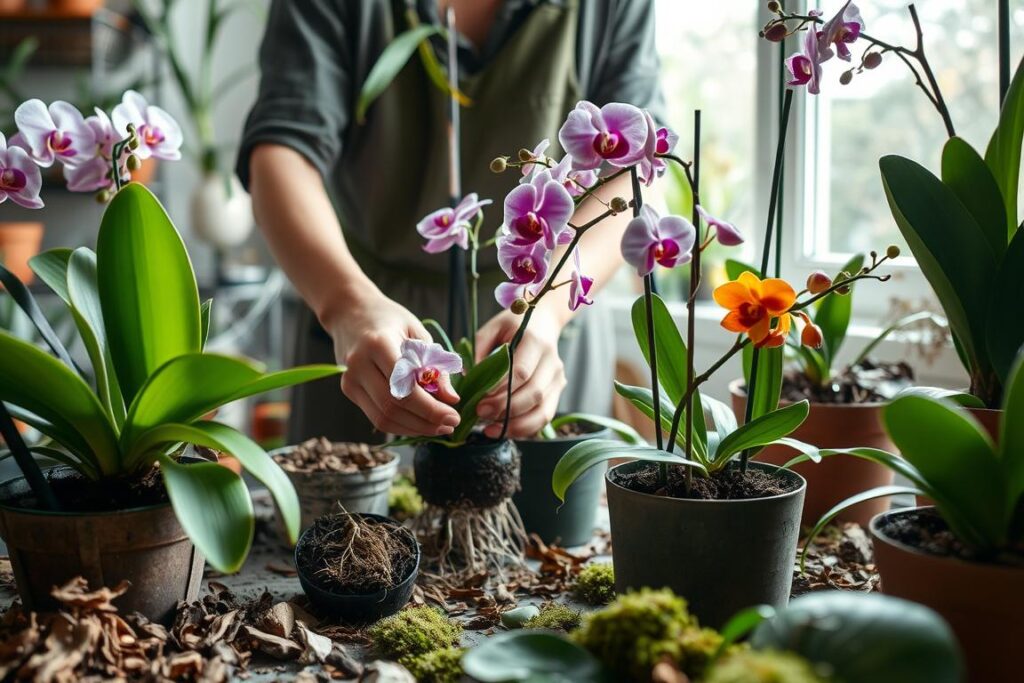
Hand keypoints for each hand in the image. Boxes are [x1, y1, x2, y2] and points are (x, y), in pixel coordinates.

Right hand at [327, 292, 460, 436]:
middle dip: (426, 422)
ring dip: (415, 428)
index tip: (454, 415)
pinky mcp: (349, 390)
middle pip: (393, 407)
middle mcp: (359, 364)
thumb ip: (435, 366)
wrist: (351, 312)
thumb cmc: (390, 319)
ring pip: (383, 418)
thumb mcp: (418, 334)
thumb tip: (452, 399)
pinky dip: (401, 425)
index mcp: (378, 344)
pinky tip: (420, 423)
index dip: (431, 408)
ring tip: (439, 426)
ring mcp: (350, 380)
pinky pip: (376, 417)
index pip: (405, 387)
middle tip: (451, 424)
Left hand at [475, 305, 566, 438]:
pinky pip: (545, 416)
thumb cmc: (513, 326)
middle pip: (533, 393)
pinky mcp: (558, 391)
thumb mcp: (492, 328)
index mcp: (535, 341)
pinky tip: (504, 430)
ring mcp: (558, 378)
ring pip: (542, 410)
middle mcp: (552, 361)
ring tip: (490, 429)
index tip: (479, 402)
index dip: (500, 392)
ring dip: (515, 424)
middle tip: (481, 415)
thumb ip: (479, 350)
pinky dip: (525, 428)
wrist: (543, 321)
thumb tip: (467, 380)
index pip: (521, 372)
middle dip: (505, 410)